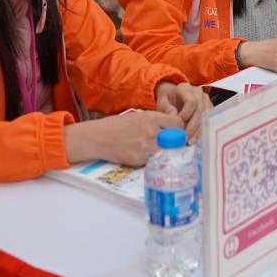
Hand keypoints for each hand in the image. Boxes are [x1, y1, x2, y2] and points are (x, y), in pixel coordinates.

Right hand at [63, 109, 183, 165]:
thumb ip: (158, 120)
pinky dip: (153, 158)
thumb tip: (176, 125)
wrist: (98, 138)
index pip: (178, 123)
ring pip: (167, 150)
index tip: (176, 131)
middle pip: (176, 138)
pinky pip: (154, 159)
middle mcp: (150, 131)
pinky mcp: (139, 159)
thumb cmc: (119, 126)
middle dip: (176, 140)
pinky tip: (145, 154)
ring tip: (158, 148)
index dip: (179, 128)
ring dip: (166, 150)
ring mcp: (145, 146)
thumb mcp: (140, 116)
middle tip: (172, 142)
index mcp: (151, 118)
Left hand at [155, 80, 209, 143]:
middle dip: (192, 127)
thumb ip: (166, 107)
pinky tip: (194, 139)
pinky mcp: (209, 109)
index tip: (178, 124)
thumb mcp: (162, 101)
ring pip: (206, 117)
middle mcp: (199, 93)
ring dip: (198, 131)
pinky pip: (208, 121)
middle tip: (184, 138)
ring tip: (189, 142)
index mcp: (186, 89)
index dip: (187, 114)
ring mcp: (206, 101)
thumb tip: (174, 116)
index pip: (191, 102)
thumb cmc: (168, 99)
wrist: (174, 96)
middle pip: (200, 111)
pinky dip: (201, 131)